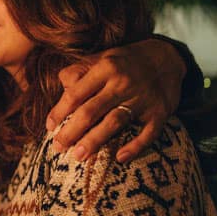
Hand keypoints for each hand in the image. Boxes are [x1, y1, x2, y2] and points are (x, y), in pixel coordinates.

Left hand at [46, 38, 184, 162]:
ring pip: (114, 122)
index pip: (76, 93)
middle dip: (72, 131)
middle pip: (91, 111)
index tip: (49, 127)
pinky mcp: (160, 112)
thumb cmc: (126, 61)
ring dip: (95, 141)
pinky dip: (135, 147)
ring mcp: (142, 99)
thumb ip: (80, 70)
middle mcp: (122, 83)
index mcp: (105, 68)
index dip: (60, 112)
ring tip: (79, 156)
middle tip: (58, 148)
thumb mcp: (102, 57)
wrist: (167, 57)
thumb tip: (61, 85)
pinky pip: (147, 133)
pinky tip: (120, 158)